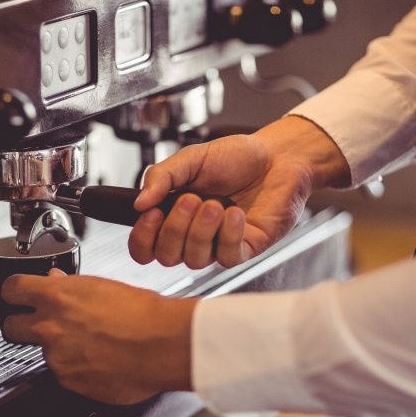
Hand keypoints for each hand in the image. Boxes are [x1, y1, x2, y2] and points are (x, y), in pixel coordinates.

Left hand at [1, 269, 197, 404]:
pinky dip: (77, 368)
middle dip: (21, 324)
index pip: (11, 289)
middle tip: (38, 323)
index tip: (16, 295)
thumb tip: (58, 283)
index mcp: (56, 296)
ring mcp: (57, 358)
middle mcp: (49, 327)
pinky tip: (99, 360)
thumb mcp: (102, 287)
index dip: (13, 292)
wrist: (163, 344)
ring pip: (43, 352)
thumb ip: (71, 287)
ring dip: (58, 348)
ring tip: (89, 344)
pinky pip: (64, 374)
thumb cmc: (143, 314)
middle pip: (10, 326)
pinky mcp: (69, 382)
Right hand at [130, 115, 349, 268]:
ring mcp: (218, 244)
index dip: (142, 238)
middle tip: (191, 199)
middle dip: (175, 228)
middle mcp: (193, 234)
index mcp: (173, 215)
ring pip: (195, 260)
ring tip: (215, 203)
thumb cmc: (236, 158)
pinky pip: (227, 257)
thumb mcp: (191, 159)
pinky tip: (235, 213)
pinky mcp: (245, 248)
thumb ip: (161, 176)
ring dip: (201, 231)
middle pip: (166, 256)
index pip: (145, 247)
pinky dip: (228, 235)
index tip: (151, 214)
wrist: (277, 156)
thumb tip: (138, 201)